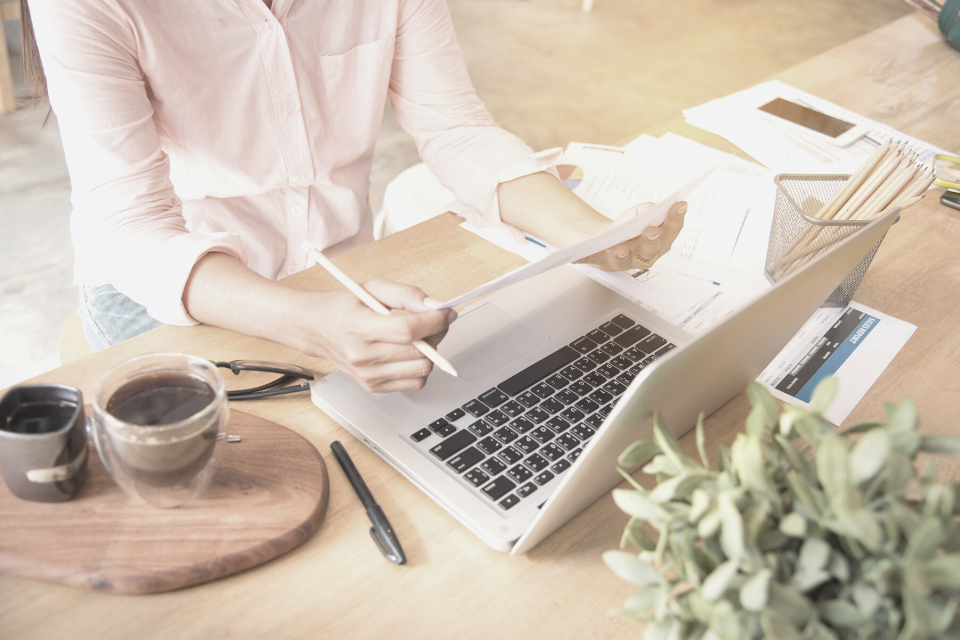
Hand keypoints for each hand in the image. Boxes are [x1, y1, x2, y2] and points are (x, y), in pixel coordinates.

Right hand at [293, 279, 456, 392]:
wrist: (316, 330)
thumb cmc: (343, 307)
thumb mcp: (372, 288)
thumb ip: (406, 294)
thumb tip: (435, 306)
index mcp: (360, 327)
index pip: (407, 331)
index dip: (435, 322)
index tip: (447, 313)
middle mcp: (363, 356)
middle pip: (419, 353)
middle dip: (437, 334)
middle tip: (434, 322)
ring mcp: (368, 375)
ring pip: (421, 370)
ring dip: (431, 353)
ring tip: (420, 338)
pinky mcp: (373, 386)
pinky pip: (414, 383)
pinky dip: (419, 368)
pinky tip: (409, 354)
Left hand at [574, 201, 686, 270]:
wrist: (601, 241)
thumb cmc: (626, 228)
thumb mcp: (638, 215)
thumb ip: (647, 212)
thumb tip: (653, 210)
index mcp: (658, 243)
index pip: (670, 232)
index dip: (676, 220)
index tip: (679, 205)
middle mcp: (643, 256)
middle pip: (651, 251)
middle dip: (652, 240)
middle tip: (651, 230)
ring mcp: (622, 261)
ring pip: (624, 260)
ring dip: (623, 254)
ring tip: (620, 248)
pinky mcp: (601, 261)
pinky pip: (593, 260)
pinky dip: (585, 259)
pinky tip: (577, 258)